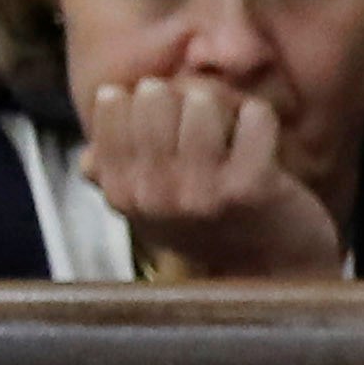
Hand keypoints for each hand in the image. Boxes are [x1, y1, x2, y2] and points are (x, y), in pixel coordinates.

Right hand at [77, 77, 341, 280]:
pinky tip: (258, 137)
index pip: (113, 101)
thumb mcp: (148, 207)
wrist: (274, 270)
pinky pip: (254, 116)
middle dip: (181, 96)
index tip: (166, 117)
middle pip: (155, 94)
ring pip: (202, 101)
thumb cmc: (208, 224)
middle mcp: (154, 195)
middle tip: (203, 121)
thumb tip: (89, 147)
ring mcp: (201, 194)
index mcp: (120, 192)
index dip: (144, 96)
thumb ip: (114, 174)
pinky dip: (259, 117)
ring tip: (230, 128)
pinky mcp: (250, 189)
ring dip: (222, 105)